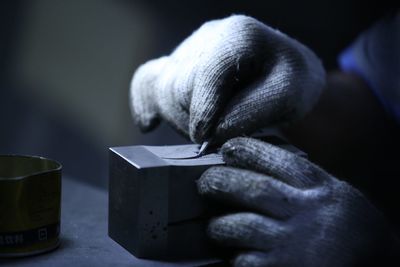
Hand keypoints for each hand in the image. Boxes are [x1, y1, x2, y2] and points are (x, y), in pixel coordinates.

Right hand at [130, 15, 324, 143]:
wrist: (286, 73)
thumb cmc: (292, 83)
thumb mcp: (287, 97)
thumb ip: (248, 113)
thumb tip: (208, 132)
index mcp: (239, 35)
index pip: (207, 73)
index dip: (204, 112)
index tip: (206, 140)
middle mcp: (208, 36)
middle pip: (178, 86)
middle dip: (193, 121)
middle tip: (215, 138)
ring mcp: (189, 49)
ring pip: (163, 90)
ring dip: (179, 120)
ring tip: (204, 129)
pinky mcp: (177, 64)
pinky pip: (147, 79)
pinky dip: (144, 102)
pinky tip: (148, 123)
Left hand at [197, 137, 391, 266]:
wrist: (375, 264)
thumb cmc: (347, 224)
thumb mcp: (332, 191)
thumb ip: (299, 177)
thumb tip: (253, 158)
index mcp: (317, 187)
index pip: (275, 159)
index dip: (246, 150)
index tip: (227, 148)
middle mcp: (305, 213)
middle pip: (253, 189)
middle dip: (220, 182)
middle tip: (205, 183)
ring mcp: (294, 245)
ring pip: (240, 226)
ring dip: (219, 225)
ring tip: (214, 225)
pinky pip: (245, 261)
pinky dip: (234, 255)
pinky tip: (235, 252)